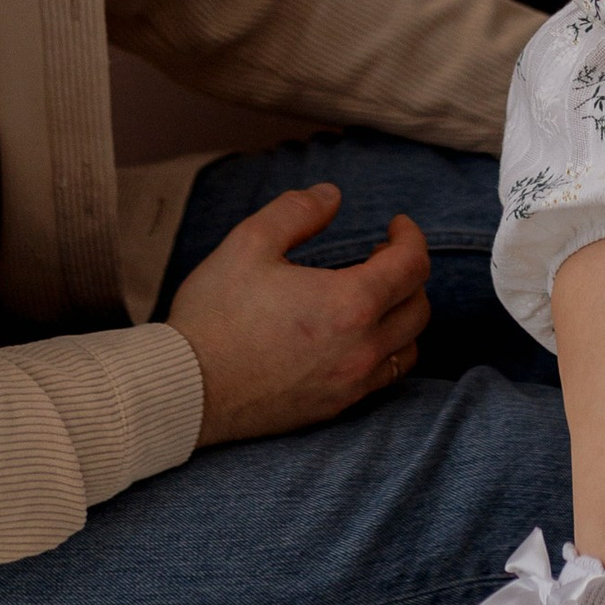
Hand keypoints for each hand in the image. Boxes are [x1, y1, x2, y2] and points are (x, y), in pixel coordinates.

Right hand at [173, 184, 430, 447]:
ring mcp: (351, 384)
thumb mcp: (249, 243)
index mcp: (350, 303)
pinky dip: (386, 351)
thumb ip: (297, 211)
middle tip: (380, 255)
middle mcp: (362, 348)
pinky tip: (359, 337)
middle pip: (419, 307)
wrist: (185, 390)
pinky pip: (384, 379)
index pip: (412, 266)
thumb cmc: (214, 315)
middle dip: (409, 273)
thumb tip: (332, 195)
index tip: (395, 225)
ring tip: (375, 296)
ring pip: (408, 348)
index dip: (411, 237)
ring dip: (403, 315)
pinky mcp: (334, 408)